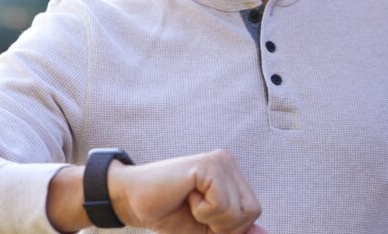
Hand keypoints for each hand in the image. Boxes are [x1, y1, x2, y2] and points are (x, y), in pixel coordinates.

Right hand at [108, 149, 262, 233]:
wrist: (134, 201)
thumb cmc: (170, 214)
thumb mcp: (209, 230)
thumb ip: (237, 230)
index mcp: (231, 175)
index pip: (253, 212)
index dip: (229, 227)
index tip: (201, 216)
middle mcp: (227, 162)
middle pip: (252, 211)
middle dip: (224, 225)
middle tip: (195, 210)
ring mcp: (218, 161)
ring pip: (238, 211)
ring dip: (211, 219)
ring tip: (189, 201)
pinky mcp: (207, 165)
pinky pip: (222, 205)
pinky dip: (203, 211)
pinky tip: (186, 195)